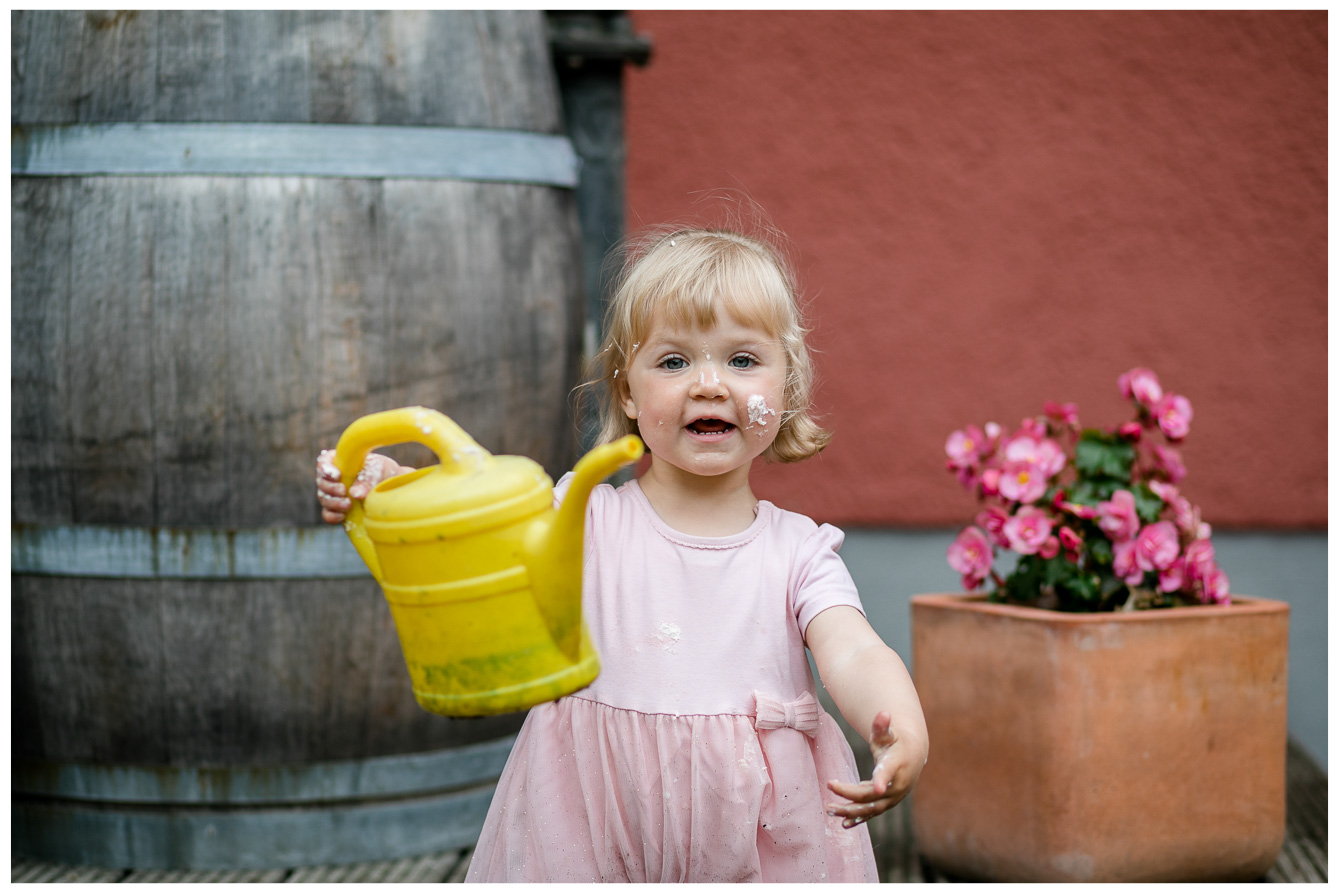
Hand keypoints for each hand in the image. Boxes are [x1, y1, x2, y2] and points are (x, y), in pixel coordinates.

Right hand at [315, 449, 404, 523]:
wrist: (392, 486)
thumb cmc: (382, 471)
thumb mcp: (378, 470)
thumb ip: (366, 480)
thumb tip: (355, 494)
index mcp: (340, 461)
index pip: (324, 461)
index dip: (326, 468)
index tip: (337, 475)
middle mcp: (333, 478)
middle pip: (321, 482)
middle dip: (331, 488)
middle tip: (344, 491)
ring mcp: (334, 494)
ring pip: (323, 498)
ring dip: (333, 503)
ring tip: (348, 505)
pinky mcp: (338, 509)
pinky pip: (327, 514)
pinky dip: (332, 516)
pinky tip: (342, 516)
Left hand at [825, 711, 925, 829]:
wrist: (911, 756)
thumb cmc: (895, 741)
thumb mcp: (888, 732)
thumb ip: (882, 726)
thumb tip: (883, 713)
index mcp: (897, 765)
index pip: (888, 772)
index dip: (882, 779)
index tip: (875, 786)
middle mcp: (896, 786)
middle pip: (872, 795)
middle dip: (850, 793)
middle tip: (829, 785)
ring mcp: (892, 798)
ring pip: (870, 809)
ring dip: (850, 811)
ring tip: (829, 810)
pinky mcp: (886, 803)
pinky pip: (871, 814)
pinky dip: (858, 819)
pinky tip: (844, 825)